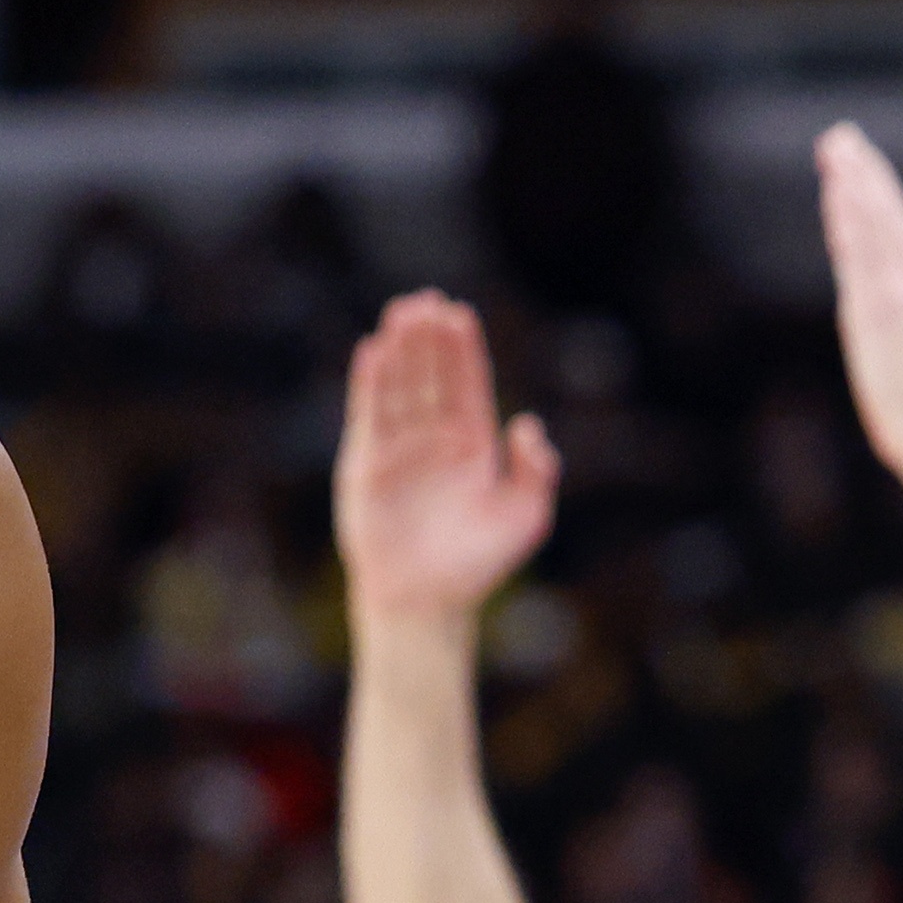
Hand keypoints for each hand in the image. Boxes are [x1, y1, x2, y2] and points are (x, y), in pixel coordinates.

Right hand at [333, 292, 555, 627]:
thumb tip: (526, 422)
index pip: (467, 385)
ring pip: (399, 388)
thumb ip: (537, 469)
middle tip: (425, 300)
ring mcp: (398, 451)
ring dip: (399, 350)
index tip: (459, 313)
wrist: (426, 602)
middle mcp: (433, 441)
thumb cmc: (478, 565)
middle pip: (431, 377)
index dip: (463, 350)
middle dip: (428, 339)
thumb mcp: (527, 516)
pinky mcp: (365, 465)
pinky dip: (369, 383)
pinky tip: (372, 351)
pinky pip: (367, 416)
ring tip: (400, 313)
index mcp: (473, 447)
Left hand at [816, 123, 902, 484]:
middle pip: (890, 217)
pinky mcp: (880, 310)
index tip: (861, 172)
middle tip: (842, 137)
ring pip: (875, 224)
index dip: (880, 201)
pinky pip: (860, 253)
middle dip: (865, 175)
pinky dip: (849, 218)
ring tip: (835, 149)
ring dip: (853, 183)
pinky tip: (837, 193)